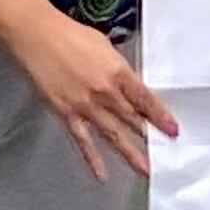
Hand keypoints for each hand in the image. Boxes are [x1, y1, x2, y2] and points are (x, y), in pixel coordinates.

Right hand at [13, 8, 180, 181]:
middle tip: (165, 152)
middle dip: (150, 136)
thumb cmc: (69, 35)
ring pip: (112, 134)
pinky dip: (92, 159)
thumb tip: (129, 85)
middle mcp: (104, 91)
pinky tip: (101, 173)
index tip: (172, 130)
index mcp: (117, 71)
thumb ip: (118, 70)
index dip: (161, 116)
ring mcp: (85, 105)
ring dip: (129, 153)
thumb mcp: (104, 47)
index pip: (145, 99)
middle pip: (132, 119)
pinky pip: (82, 140)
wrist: (36, 35)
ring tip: (144, 169)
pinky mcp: (66, 113)